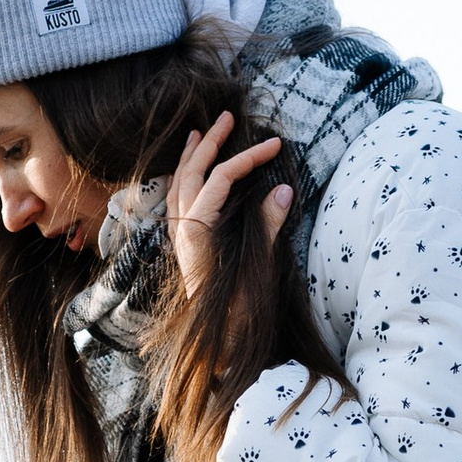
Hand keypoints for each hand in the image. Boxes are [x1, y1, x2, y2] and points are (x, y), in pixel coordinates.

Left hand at [167, 108, 291, 298]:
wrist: (218, 343)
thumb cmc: (238, 311)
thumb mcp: (258, 267)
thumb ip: (268, 227)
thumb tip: (284, 190)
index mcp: (197, 231)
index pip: (221, 178)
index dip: (248, 158)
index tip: (276, 145)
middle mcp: (183, 229)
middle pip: (192, 172)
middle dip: (210, 142)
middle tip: (228, 117)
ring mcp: (180, 237)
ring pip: (178, 183)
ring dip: (190, 156)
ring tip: (199, 133)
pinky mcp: (183, 245)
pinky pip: (177, 201)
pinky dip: (183, 179)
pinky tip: (189, 172)